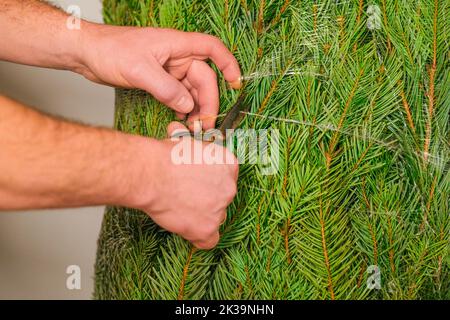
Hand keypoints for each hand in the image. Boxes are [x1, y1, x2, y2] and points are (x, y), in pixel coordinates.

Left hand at [78, 24, 241, 129]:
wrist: (86, 53)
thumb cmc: (109, 50)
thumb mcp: (139, 70)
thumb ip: (166, 89)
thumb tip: (187, 107)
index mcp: (176, 45)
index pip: (212, 49)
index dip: (228, 64)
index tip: (236, 83)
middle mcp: (176, 56)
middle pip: (204, 78)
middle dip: (207, 101)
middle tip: (204, 124)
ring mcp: (168, 69)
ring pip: (191, 90)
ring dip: (195, 108)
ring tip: (192, 127)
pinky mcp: (159, 80)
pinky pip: (178, 95)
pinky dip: (182, 108)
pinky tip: (180, 120)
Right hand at [132, 122, 238, 248]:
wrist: (151, 173)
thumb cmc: (164, 156)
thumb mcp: (185, 142)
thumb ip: (192, 147)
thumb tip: (176, 129)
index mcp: (229, 164)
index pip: (226, 177)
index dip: (209, 180)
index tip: (196, 182)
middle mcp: (230, 187)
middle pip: (222, 198)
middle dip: (206, 198)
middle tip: (185, 194)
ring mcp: (220, 209)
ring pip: (215, 217)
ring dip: (201, 216)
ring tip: (179, 208)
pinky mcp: (207, 228)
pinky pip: (209, 240)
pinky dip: (198, 237)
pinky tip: (187, 229)